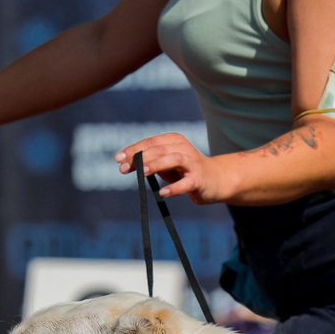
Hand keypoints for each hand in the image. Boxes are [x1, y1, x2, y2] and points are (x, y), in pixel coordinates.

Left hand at [116, 132, 231, 202]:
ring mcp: (193, 163)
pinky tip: (162, 192)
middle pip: (160, 149)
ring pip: (174, 159)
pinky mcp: (200, 179)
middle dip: (141, 158)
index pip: (151, 142)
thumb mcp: (165, 164)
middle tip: (123, 169)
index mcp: (174, 140)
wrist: (216, 180)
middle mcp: (184, 148)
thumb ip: (149, 161)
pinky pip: (186, 183)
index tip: (118, 159)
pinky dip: (174, 187)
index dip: (133, 149)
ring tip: (142, 173)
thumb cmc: (185, 170)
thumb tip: (125, 164)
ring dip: (157, 165)